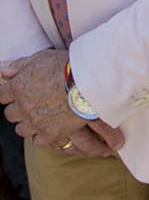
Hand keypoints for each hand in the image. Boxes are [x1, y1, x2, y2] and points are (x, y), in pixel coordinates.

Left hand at [0, 50, 123, 154]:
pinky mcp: (51, 132)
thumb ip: (19, 65)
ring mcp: (36, 121)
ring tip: (40, 118)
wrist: (90, 82)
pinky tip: (50, 129)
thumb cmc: (67, 67)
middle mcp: (23, 107)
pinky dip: (42, 137)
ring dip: (28, 124)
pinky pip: (38, 141)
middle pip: (10, 114)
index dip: (10, 94)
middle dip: (19, 109)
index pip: (2, 95)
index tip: (19, 92)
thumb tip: (2, 70)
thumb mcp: (42, 58)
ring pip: (21, 129)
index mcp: (18, 87)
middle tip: (32, 104)